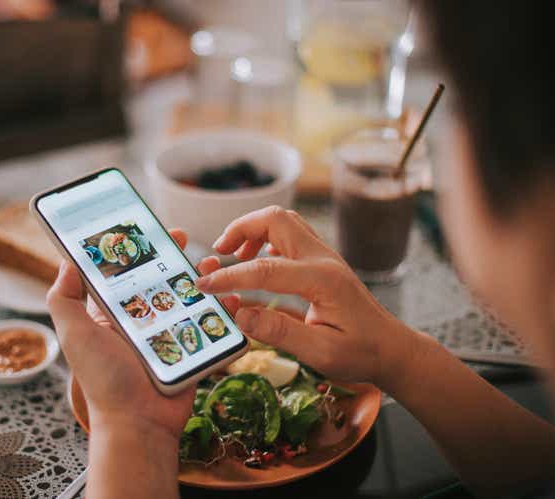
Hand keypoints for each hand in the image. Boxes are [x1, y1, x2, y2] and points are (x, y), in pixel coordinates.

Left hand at [47, 229, 240, 438]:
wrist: (138, 424)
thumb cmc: (103, 380)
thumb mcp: (74, 335)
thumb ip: (65, 299)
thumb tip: (67, 261)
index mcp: (112, 313)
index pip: (124, 272)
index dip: (135, 249)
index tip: (145, 228)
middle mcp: (140, 320)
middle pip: (160, 279)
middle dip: (172, 255)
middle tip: (182, 237)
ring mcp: (168, 334)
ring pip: (188, 296)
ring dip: (200, 276)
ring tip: (209, 263)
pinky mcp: (190, 349)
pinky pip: (208, 324)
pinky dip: (221, 309)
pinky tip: (229, 296)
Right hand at [195, 206, 420, 387]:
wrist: (391, 348)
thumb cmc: (360, 353)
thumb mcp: (320, 353)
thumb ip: (279, 332)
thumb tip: (239, 314)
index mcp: (322, 281)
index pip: (265, 269)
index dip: (229, 276)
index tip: (203, 285)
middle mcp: (323, 259)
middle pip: (276, 218)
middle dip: (241, 228)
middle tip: (218, 253)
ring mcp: (325, 255)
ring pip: (283, 219)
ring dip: (253, 229)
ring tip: (233, 255)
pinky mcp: (322, 260)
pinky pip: (290, 232)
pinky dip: (266, 237)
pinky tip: (256, 261)